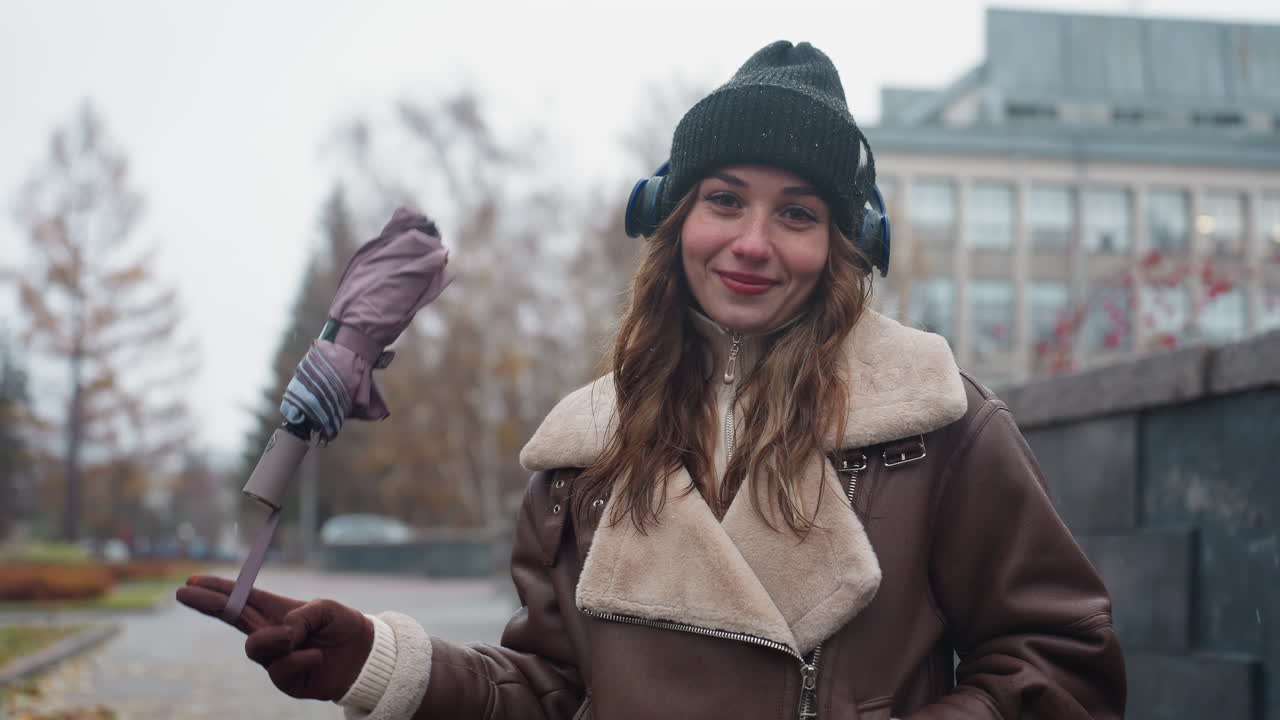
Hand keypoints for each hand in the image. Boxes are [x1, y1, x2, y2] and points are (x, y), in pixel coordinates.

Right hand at [176, 575, 374, 701]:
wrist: (363, 657)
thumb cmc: (342, 627)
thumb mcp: (326, 609)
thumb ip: (302, 615)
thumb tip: (283, 633)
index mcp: (276, 611)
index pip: (241, 598)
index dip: (217, 590)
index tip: (191, 581)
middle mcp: (269, 633)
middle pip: (230, 617)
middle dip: (207, 602)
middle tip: (184, 592)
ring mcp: (273, 658)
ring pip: (255, 647)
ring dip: (277, 639)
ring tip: (302, 638)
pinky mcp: (284, 680)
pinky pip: (282, 668)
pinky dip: (303, 659)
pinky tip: (317, 656)